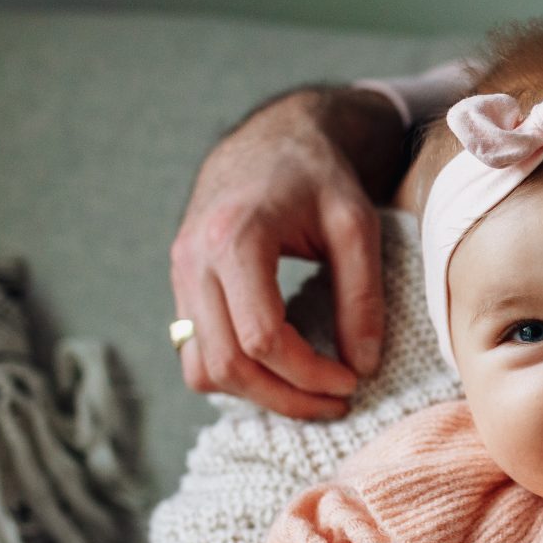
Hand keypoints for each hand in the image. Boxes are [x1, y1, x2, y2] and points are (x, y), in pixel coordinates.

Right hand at [170, 87, 402, 417]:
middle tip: (337, 402)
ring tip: (313, 396)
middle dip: (285, 397)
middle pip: (227, 363)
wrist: (272, 140)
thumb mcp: (356, 226)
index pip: (261, 337)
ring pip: (202, 368)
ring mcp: (180, 276)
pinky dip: (236, 376)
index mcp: (234, 239)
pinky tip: (283, 373)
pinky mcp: (182, 287)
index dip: (308, 373)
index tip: (352, 380)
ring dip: (257, 396)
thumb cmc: (319, 176)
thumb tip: (363, 365)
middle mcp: (194, 261)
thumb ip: (362, 296)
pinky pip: (196, 353)